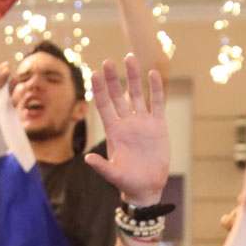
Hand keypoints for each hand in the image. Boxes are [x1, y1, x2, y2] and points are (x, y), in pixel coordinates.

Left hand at [85, 55, 168, 207]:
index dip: (99, 90)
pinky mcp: (158, 126)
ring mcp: (143, 123)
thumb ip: (102, 167)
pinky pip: (157, 104)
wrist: (147, 187)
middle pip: (118, 96)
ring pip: (137, 95)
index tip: (94, 73)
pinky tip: (152, 74)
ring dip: (133, 77)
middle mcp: (127, 123)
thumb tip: (87, 159)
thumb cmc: (128, 182)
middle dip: (113, 78)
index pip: (104, 106)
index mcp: (114, 131)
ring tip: (130, 58)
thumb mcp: (114, 175)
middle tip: (108, 61)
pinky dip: (156, 89)